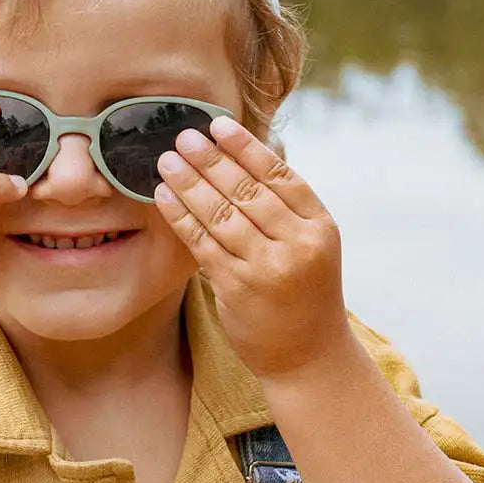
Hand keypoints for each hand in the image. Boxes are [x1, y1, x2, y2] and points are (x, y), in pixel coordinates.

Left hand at [154, 117, 352, 379]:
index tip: (218, 125)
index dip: (246, 147)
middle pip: (248, 190)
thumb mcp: (311, 246)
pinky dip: (181, 217)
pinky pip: (203, 244)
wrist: (309, 357)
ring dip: (190, 183)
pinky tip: (164, 197)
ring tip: (166, 161)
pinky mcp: (239, 290)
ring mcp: (269, 268)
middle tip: (182, 137)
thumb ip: (284, 209)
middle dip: (211, 160)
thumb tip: (241, 158)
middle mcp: (298, 244)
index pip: (280, 175)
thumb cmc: (304, 293)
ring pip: (222, 214)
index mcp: (319, 226)